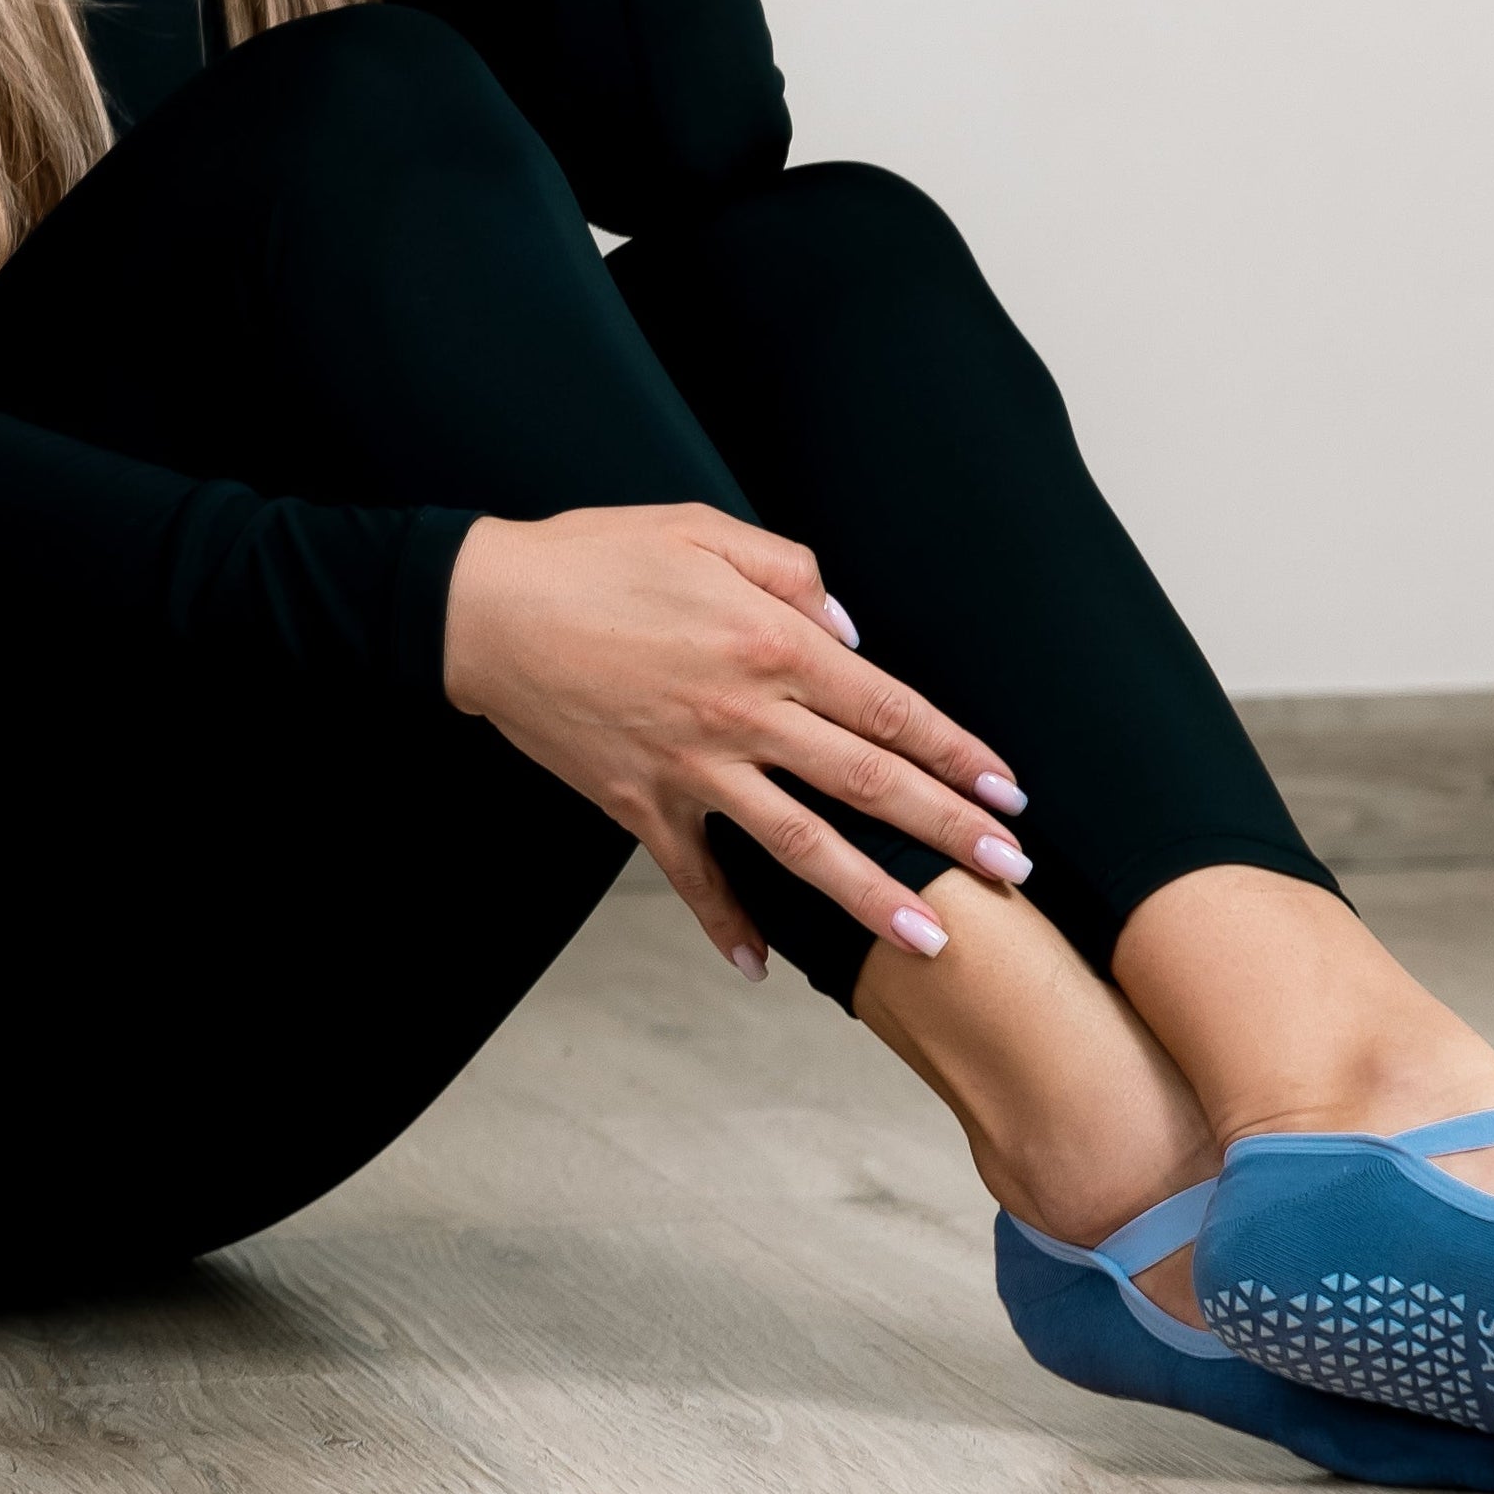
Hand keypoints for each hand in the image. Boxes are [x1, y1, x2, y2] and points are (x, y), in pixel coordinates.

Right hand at [440, 505, 1031, 977]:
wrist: (482, 610)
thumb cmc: (592, 556)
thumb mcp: (700, 528)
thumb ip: (791, 573)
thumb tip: (851, 634)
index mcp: (768, 641)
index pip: (888, 709)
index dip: (955, 752)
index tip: (1008, 791)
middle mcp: (743, 714)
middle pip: (866, 785)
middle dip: (947, 831)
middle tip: (1010, 873)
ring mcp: (691, 768)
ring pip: (801, 844)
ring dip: (871, 895)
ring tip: (931, 940)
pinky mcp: (638, 804)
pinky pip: (693, 876)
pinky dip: (727, 924)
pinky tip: (762, 966)